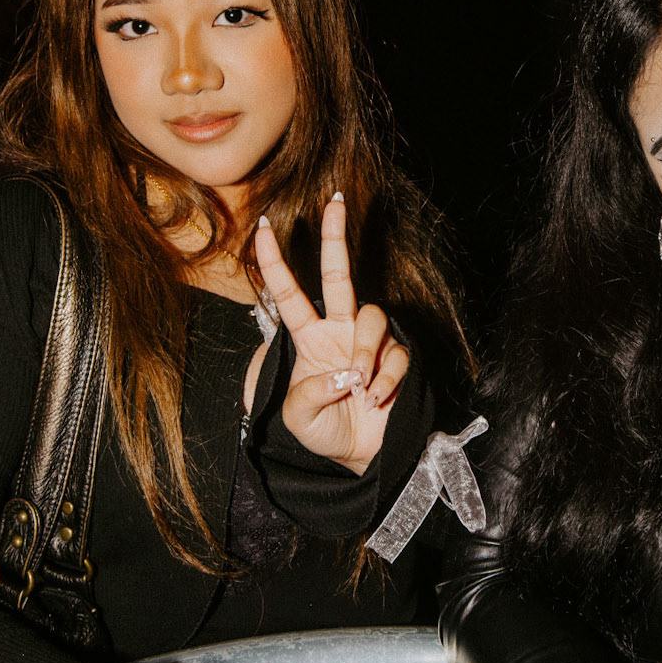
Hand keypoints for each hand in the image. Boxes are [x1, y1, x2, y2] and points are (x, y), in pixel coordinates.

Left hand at [253, 194, 408, 473]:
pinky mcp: (397, 360)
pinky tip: (376, 400)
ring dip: (364, 352)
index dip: (275, 262)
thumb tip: (343, 371)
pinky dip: (384, 380)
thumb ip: (310, 392)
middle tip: (335, 202)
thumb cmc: (324, 434)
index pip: (288, 294)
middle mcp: (339, 331)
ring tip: (360, 387)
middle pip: (338, 275)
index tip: (264, 226)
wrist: (361, 460)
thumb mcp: (298, 417)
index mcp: (308, 339)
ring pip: (371, 317)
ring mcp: (368, 343)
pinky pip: (395, 355)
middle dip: (335, 237)